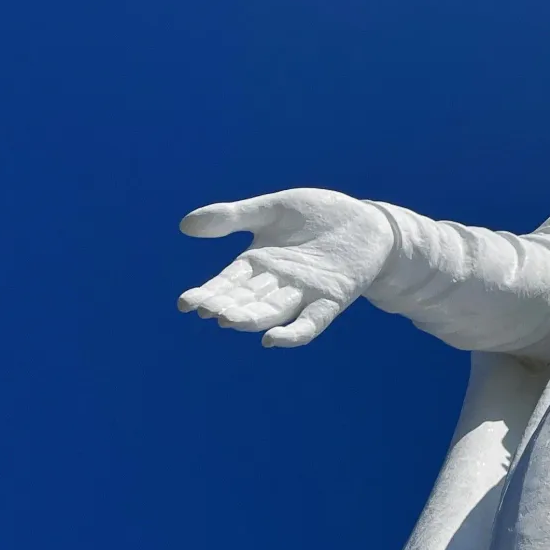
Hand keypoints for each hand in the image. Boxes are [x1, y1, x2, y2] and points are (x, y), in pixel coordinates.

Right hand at [176, 188, 393, 346]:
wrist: (365, 222)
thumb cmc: (318, 214)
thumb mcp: (273, 210)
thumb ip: (233, 217)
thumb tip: (185, 226)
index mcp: (258, 263)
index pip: (227, 282)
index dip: (208, 294)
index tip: (186, 304)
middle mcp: (277, 283)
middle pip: (246, 299)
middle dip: (227, 306)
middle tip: (206, 311)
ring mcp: (304, 294)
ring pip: (273, 312)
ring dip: (252, 318)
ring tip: (229, 320)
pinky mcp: (331, 299)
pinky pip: (311, 322)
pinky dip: (293, 334)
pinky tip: (272, 340)